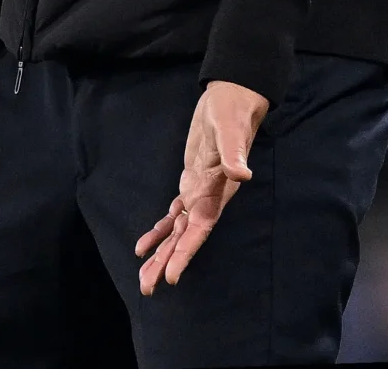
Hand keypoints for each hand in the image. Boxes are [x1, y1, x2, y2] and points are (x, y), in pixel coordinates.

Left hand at [134, 80, 268, 293]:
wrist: (231, 100)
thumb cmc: (231, 113)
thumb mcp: (232, 130)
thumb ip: (236, 152)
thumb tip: (244, 173)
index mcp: (218, 191)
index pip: (200, 229)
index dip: (185, 253)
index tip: (172, 276)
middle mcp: (209, 199)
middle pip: (185, 238)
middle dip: (166, 262)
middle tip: (148, 288)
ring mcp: (199, 194)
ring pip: (177, 232)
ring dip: (161, 254)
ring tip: (144, 278)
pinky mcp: (191, 184)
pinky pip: (173, 215)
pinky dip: (159, 231)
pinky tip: (144, 247)